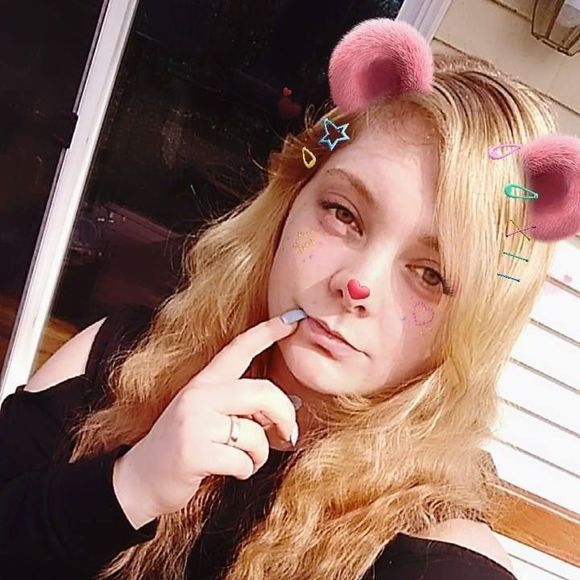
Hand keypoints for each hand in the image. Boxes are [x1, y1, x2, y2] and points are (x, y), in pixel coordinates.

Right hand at [112, 312, 303, 528]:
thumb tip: (282, 409)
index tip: (293, 318)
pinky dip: (245, 471)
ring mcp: (194, 423)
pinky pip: (243, 461)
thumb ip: (238, 405)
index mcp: (204, 383)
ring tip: (245, 459)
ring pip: (255, 434)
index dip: (267, 332)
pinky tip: (229, 471)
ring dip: (260, 455)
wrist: (140, 478)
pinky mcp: (193, 452)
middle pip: (262, 393)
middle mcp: (199, 396)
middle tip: (290, 432)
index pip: (239, 349)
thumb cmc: (184, 446)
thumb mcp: (206, 415)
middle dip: (285, 414)